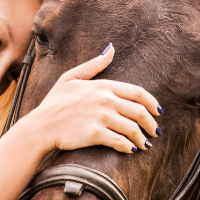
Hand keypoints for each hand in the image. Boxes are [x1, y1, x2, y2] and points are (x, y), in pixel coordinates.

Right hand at [25, 44, 162, 153]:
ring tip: (145, 144)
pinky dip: (129, 147)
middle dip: (151, 124)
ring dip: (142, 138)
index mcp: (103, 86)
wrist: (41, 126)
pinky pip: (120, 142)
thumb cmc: (55, 102)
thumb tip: (111, 49)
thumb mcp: (71, 77)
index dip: (152, 103)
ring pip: (132, 129)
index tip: (158, 112)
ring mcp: (101, 117)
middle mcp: (105, 100)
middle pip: (139, 112)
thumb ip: (94, 65)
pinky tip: (131, 150)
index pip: (137, 92)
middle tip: (156, 132)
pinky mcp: (95, 134)